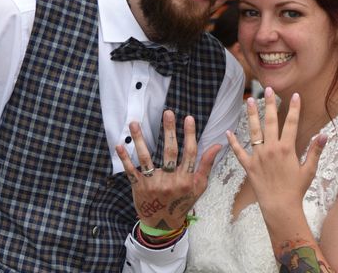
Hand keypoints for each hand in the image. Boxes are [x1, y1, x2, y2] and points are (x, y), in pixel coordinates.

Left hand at [115, 110, 220, 230]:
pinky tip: (119, 145)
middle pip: (170, 152)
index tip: (189, 118)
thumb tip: (218, 144)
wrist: (163, 224)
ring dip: (140, 139)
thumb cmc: (182, 201)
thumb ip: (206, 165)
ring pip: (146, 158)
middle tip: (168, 112)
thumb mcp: (199, 186)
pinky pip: (131, 171)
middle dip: (169, 131)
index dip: (190, 135)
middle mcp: (170, 181)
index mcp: (186, 180)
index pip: (190, 153)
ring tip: (135, 122)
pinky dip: (125, 158)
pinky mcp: (139, 187)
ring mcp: (153, 184)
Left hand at [227, 89, 325, 216]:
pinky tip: (228, 132)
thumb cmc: (296, 189)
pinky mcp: (248, 165)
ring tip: (248, 100)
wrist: (280, 207)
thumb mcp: (309, 170)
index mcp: (287, 149)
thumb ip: (315, 151)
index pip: (291, 123)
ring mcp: (258, 156)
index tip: (295, 95)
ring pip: (253, 131)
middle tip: (267, 89)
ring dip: (251, 115)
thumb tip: (324, 134)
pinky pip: (239, 151)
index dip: (294, 108)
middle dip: (269, 104)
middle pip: (270, 121)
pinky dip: (233, 142)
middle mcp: (271, 149)